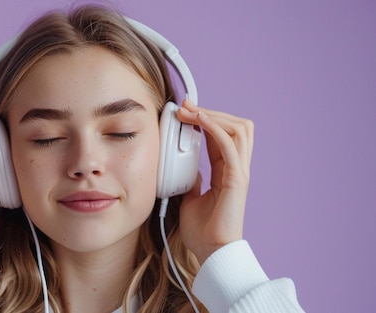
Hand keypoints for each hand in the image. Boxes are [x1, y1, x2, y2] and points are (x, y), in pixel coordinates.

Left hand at [175, 100, 253, 263]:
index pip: (221, 135)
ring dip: (214, 115)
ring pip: (240, 129)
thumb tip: (185, 166)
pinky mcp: (237, 179)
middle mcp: (236, 168)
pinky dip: (215, 128)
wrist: (210, 252)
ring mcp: (239, 172)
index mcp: (226, 171)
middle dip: (211, 111)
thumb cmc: (202, 230)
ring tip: (191, 111)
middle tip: (187, 105)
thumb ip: (191, 179)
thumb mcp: (190, 196)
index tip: (184, 110)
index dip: (205, 119)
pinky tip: (200, 121)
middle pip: (236, 126)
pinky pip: (231, 145)